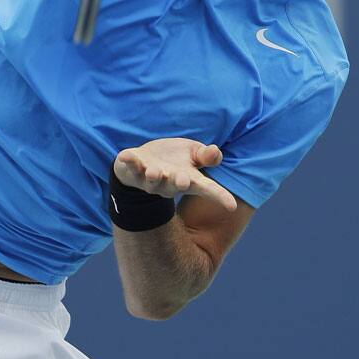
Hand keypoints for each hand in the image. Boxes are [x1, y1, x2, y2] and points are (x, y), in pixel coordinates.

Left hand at [114, 138, 236, 211]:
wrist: (145, 161)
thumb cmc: (174, 160)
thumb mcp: (193, 153)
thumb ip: (205, 155)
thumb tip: (215, 152)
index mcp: (188, 179)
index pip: (207, 189)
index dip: (220, 196)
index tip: (232, 206)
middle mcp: (170, 182)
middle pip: (176, 185)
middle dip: (179, 183)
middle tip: (183, 181)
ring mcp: (150, 178)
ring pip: (152, 181)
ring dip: (153, 177)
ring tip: (154, 172)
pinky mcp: (134, 170)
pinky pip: (130, 167)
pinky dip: (129, 162)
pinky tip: (126, 155)